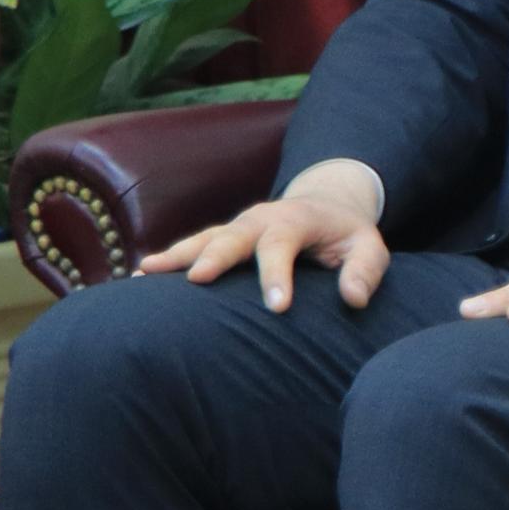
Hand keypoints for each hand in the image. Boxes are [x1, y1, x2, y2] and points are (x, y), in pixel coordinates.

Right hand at [139, 159, 390, 311]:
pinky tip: (139, 278)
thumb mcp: (369, 248)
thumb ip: (365, 270)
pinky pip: (192, 247)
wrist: (327, 203)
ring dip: (174, 256)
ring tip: (143, 276)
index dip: (278, 274)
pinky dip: (167, 260)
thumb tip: (354, 299)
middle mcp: (260, 219)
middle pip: (233, 237)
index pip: (283, 245)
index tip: (277, 306)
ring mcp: (237, 227)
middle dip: (215, 257)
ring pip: (203, 239)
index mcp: (295, 220)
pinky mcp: (223, 237)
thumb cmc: (348, 234)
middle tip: (198, 280)